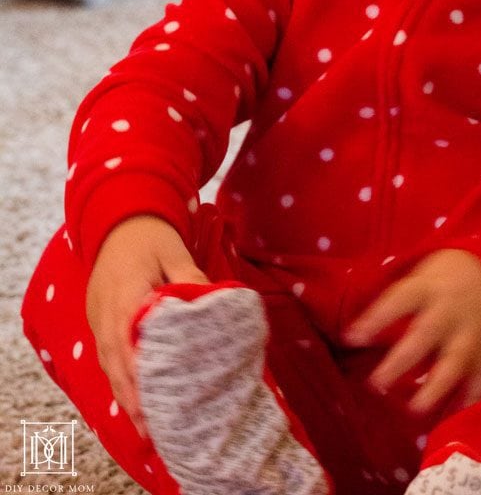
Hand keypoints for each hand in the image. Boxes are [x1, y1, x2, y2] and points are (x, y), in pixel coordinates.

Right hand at [86, 216, 209, 434]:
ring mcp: (99, 319)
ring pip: (109, 365)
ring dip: (126, 395)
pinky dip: (120, 379)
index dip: (141, 375)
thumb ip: (191, 278)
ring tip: (146, 426)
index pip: (129, 343)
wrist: (119, 218)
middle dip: (134, 398)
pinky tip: (134, 399)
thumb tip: (213, 306)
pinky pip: (107, 357)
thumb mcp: (175, 251)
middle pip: (117, 364)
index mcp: (126, 296)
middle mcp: (107, 314)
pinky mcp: (99, 321)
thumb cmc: (151, 236)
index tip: (156, 401)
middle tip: (154, 430)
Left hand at [345, 249, 480, 414]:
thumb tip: (354, 333)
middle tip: (376, 383)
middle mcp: (451, 310)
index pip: (400, 298)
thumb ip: (395, 303)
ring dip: (436, 385)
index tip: (352, 337)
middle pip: (425, 334)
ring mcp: (474, 332)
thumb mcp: (420, 277)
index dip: (376, 317)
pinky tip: (454, 415)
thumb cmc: (443, 280)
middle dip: (401, 360)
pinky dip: (471, 398)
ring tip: (415, 408)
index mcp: (429, 287)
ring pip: (455, 360)